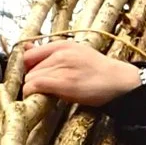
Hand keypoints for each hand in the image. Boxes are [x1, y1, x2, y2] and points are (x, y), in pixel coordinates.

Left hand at [20, 40, 145, 108]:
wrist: (119, 80)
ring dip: (32, 90)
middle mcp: (60, 53)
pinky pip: (36, 86)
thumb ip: (52, 53)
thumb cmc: (99, 71)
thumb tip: (26, 50)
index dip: (26, 69)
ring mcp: (62, 68)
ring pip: (30, 78)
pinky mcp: (65, 83)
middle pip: (28, 69)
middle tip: (40, 91)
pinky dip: (33, 94)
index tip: (31, 78)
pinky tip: (40, 99)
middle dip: (30, 81)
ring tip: (44, 96)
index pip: (29, 54)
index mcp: (62, 45)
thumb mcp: (75, 53)